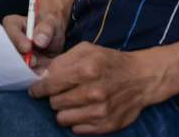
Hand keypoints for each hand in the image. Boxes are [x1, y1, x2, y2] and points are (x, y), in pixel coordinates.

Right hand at [3, 12, 66, 72]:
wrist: (55, 40)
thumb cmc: (51, 26)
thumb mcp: (52, 22)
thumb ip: (46, 29)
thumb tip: (38, 41)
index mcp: (13, 25)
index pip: (10, 29)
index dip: (17, 39)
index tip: (28, 48)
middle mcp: (9, 41)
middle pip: (7, 50)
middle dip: (19, 58)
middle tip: (33, 62)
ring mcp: (14, 56)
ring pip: (14, 65)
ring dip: (26, 70)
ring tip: (40, 70)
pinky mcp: (21, 69)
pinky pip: (22, 74)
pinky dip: (31, 77)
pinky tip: (41, 76)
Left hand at [29, 42, 153, 133]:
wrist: (142, 78)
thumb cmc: (110, 61)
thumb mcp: (87, 50)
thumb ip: (62, 61)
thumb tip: (42, 76)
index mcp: (87, 69)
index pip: (50, 85)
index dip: (39, 88)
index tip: (36, 90)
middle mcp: (94, 92)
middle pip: (54, 103)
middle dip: (55, 97)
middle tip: (63, 92)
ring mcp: (101, 111)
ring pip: (62, 119)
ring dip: (65, 110)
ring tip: (74, 101)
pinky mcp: (106, 125)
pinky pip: (77, 129)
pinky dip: (77, 120)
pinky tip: (85, 110)